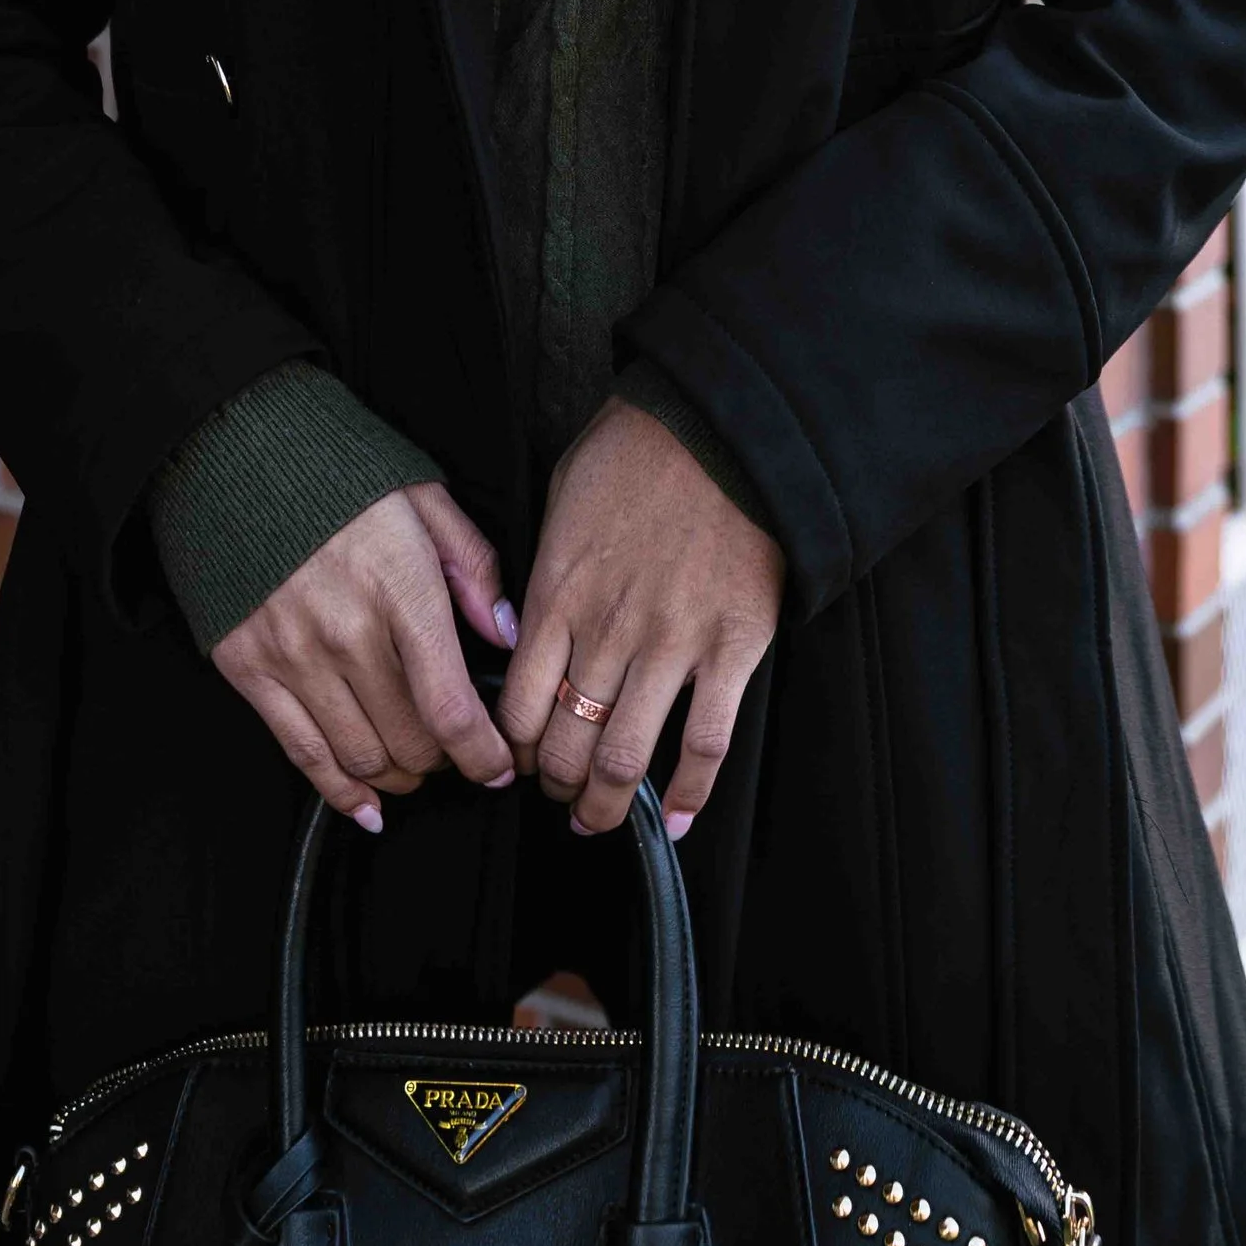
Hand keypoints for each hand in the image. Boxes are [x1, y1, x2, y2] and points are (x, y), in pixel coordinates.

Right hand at [212, 482, 518, 831]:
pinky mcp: (247, 667)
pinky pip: (299, 752)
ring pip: (359, 755)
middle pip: (410, 742)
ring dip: (396, 775)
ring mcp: (292, 655)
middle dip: (443, 761)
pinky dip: (336, 789)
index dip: (482, 754)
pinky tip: (362, 802)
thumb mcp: (424, 498)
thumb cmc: (339, 474)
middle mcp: (347, 632)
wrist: (237, 451)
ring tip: (411, 765)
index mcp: (401, 589)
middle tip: (453, 752)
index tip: (498, 767)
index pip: (450, 707)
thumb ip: (473, 569)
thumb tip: (506, 635)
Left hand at [501, 398, 782, 839]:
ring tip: (599, 818)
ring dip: (606, 802)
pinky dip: (689, 792)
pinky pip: (706, 741)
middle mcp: (608, 632)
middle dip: (555, 783)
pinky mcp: (732, 648)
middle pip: (566, 741)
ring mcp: (672, 645)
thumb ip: (543, 568)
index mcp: (559, 595)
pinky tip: (672, 819)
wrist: (721, 426)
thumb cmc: (638, 447)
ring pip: (627, 757)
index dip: (513, 748)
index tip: (518, 759)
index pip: (518, 704)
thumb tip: (526, 618)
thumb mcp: (563, 497)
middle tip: (558, 794)